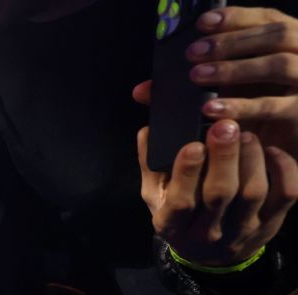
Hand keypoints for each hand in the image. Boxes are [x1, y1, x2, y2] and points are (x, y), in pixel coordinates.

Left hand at [133, 7, 297, 155]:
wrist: (283, 145)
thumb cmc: (253, 108)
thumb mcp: (227, 88)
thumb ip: (189, 85)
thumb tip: (142, 90)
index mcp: (288, 39)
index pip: (267, 18)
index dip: (235, 17)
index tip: (201, 22)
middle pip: (276, 35)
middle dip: (231, 42)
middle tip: (192, 54)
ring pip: (278, 65)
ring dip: (235, 69)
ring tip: (198, 77)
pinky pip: (273, 106)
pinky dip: (241, 106)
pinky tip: (211, 110)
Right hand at [138, 119, 297, 266]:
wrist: (211, 258)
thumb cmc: (180, 219)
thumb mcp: (155, 198)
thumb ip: (151, 166)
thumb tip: (148, 131)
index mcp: (174, 226)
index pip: (181, 202)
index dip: (187, 173)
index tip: (193, 145)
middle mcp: (208, 232)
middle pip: (219, 194)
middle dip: (223, 157)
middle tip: (225, 127)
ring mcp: (242, 229)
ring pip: (253, 192)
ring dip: (250, 159)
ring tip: (245, 135)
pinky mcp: (271, 223)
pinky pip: (286, 194)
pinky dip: (283, 169)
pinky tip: (270, 151)